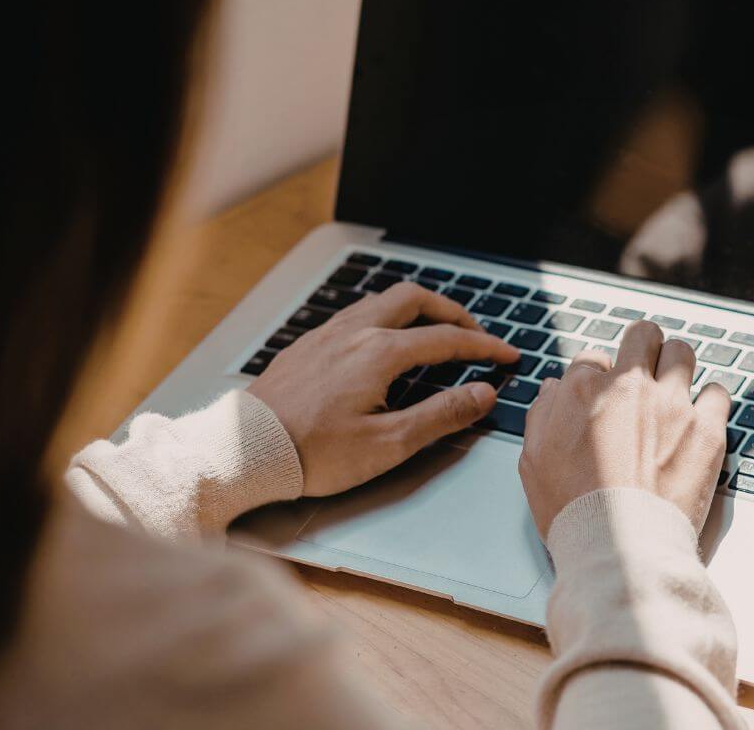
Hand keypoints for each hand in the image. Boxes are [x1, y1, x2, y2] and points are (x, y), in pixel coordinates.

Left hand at [248, 282, 518, 495]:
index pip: (447, 339)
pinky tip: (382, 342)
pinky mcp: (306, 345)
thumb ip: (441, 415)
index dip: (484, 346)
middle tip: (474, 333)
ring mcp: (327, 334)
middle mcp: (354, 332)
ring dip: (416, 309)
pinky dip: (384, 317)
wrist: (245, 451)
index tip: (507, 355)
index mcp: (380, 353)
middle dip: (452, 312)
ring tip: (433, 331)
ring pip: (382, 301)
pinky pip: (355, 314)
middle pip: (415, 300)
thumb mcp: (389, 444)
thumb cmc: (313, 453)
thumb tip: (482, 394)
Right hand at [518, 320, 730, 536]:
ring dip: (675, 365)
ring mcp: (672, 405)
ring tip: (672, 388)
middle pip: (642, 335)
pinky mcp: (706, 429)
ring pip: (682, 352)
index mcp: (583, 390)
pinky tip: (699, 417)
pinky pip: (718, 392)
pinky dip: (710, 401)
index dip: (596, 376)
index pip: (592, 357)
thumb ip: (542, 415)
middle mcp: (629, 387)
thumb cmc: (574, 510)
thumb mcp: (533, 461)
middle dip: (642, 347)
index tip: (602, 395)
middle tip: (643, 368)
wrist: (620, 547)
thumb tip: (554, 389)